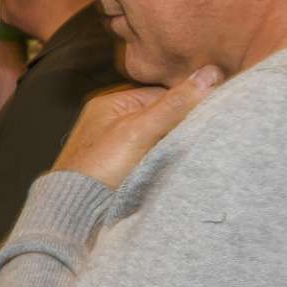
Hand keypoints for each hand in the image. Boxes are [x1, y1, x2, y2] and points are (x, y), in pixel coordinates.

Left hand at [54, 66, 221, 189]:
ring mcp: (114, 146)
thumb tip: (210, 74)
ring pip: (157, 137)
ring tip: (191, 149)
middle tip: (202, 133)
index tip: (210, 111)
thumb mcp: (139, 130)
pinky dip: (163, 159)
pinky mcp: (118, 168)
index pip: (161, 94)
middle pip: (160, 115)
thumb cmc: (98, 167)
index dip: (187, 102)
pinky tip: (173, 165)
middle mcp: (110, 121)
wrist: (76, 212)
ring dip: (173, 143)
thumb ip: (173, 104)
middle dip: (180, 124)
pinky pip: (149, 156)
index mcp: (110, 104)